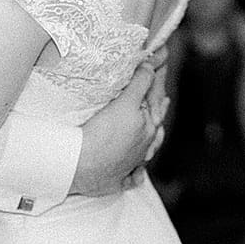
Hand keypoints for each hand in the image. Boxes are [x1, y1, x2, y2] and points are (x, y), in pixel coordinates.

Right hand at [71, 63, 159, 196]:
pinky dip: (136, 173)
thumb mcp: (125, 104)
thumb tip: (151, 68)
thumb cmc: (102, 135)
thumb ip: (140, 84)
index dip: (157, 81)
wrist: (80, 166)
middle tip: (164, 98)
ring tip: (158, 131)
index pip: (155, 99)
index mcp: (147, 127)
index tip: (162, 64)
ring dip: (153, 139)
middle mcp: (143, 146)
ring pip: (147, 150)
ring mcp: (131, 164)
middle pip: (154, 124)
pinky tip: (139, 171)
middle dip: (158, 109)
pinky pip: (131, 177)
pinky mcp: (116, 179)